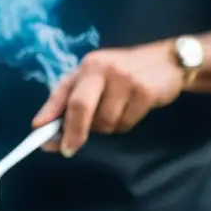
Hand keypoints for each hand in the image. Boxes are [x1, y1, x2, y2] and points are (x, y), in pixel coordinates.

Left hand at [33, 42, 185, 156]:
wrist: (169, 61)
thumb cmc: (122, 73)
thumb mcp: (92, 78)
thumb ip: (66, 99)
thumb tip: (40, 125)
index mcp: (87, 66)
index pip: (63, 93)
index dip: (50, 116)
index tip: (43, 137)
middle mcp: (104, 68)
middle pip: (80, 107)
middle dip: (73, 132)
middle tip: (69, 149)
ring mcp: (126, 79)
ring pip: (104, 122)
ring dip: (106, 127)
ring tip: (116, 111)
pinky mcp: (145, 91)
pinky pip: (126, 123)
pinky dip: (125, 124)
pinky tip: (132, 109)